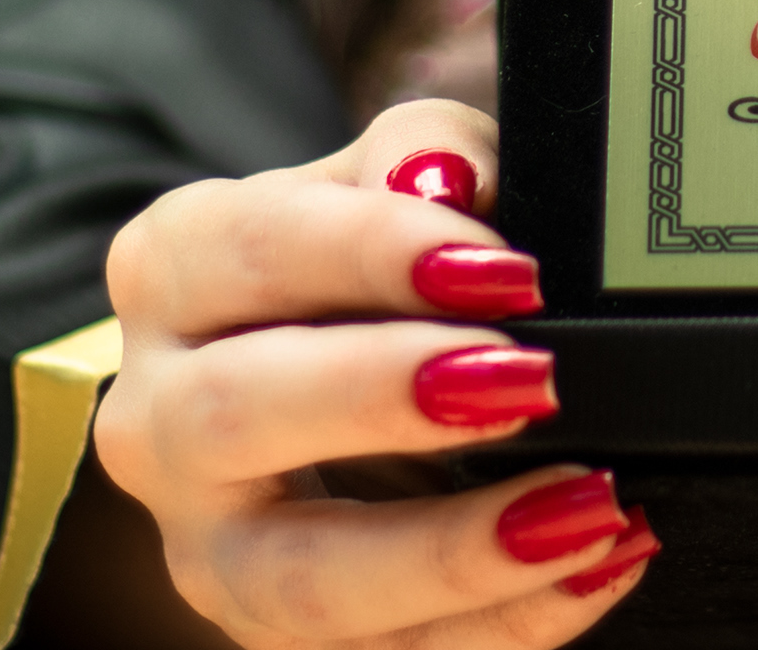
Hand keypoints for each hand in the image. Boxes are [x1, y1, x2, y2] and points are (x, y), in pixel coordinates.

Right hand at [91, 101, 661, 645]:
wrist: (341, 373)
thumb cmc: (370, 262)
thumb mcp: (403, 175)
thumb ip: (431, 155)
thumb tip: (449, 182)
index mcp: (174, 273)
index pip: (249, 249)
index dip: (376, 253)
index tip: (503, 267)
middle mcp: (162, 417)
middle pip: (234, 415)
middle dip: (384, 398)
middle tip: (529, 380)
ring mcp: (212, 543)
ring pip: (295, 580)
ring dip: (451, 550)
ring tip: (586, 507)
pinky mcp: (278, 636)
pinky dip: (504, 623)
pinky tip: (595, 568)